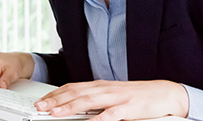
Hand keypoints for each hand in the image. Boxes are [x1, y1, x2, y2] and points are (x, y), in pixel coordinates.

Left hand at [35, 80, 188, 120]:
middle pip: (75, 93)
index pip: (72, 87)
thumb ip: (95, 101)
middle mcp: (104, 88)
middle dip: (56, 100)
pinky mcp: (128, 108)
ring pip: (88, 101)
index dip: (56, 94)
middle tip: (40, 106)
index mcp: (99, 86)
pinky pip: (110, 114)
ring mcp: (116, 97)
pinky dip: (98, 118)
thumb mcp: (112, 96)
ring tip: (55, 113)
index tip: (42, 100)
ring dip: (69, 107)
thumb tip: (76, 106)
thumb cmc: (135, 95)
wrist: (162, 93)